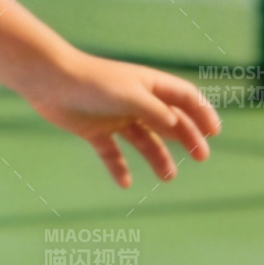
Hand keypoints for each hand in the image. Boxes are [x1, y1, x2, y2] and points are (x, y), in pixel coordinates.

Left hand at [23, 52, 220, 188]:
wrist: (49, 81)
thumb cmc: (92, 83)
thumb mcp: (131, 95)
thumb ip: (156, 111)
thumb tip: (178, 126)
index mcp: (147, 85)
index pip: (184, 97)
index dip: (201, 112)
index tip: (214, 132)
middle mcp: (133, 101)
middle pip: (168, 121)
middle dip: (187, 138)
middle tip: (201, 157)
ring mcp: (114, 116)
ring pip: (143, 140)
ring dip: (157, 157)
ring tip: (168, 177)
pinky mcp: (93, 130)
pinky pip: (111, 153)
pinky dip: (118, 168)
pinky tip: (124, 183)